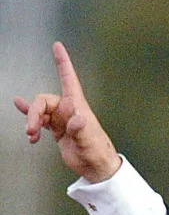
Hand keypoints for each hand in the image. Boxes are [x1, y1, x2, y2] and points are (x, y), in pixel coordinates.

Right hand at [13, 42, 121, 182]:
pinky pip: (40, 119)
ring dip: (31, 121)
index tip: (58, 47)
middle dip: (34, 113)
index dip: (63, 62)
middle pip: (43, 101)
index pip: (69, 79)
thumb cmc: (98, 151)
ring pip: (39, 111)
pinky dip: (31, 120)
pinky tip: (24, 118)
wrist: (96, 167)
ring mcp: (62, 119)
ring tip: (31, 135)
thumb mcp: (89, 140)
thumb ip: (81, 129)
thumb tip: (77, 119)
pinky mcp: (57, 129)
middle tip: (31, 130)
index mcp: (77, 106)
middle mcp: (68, 110)